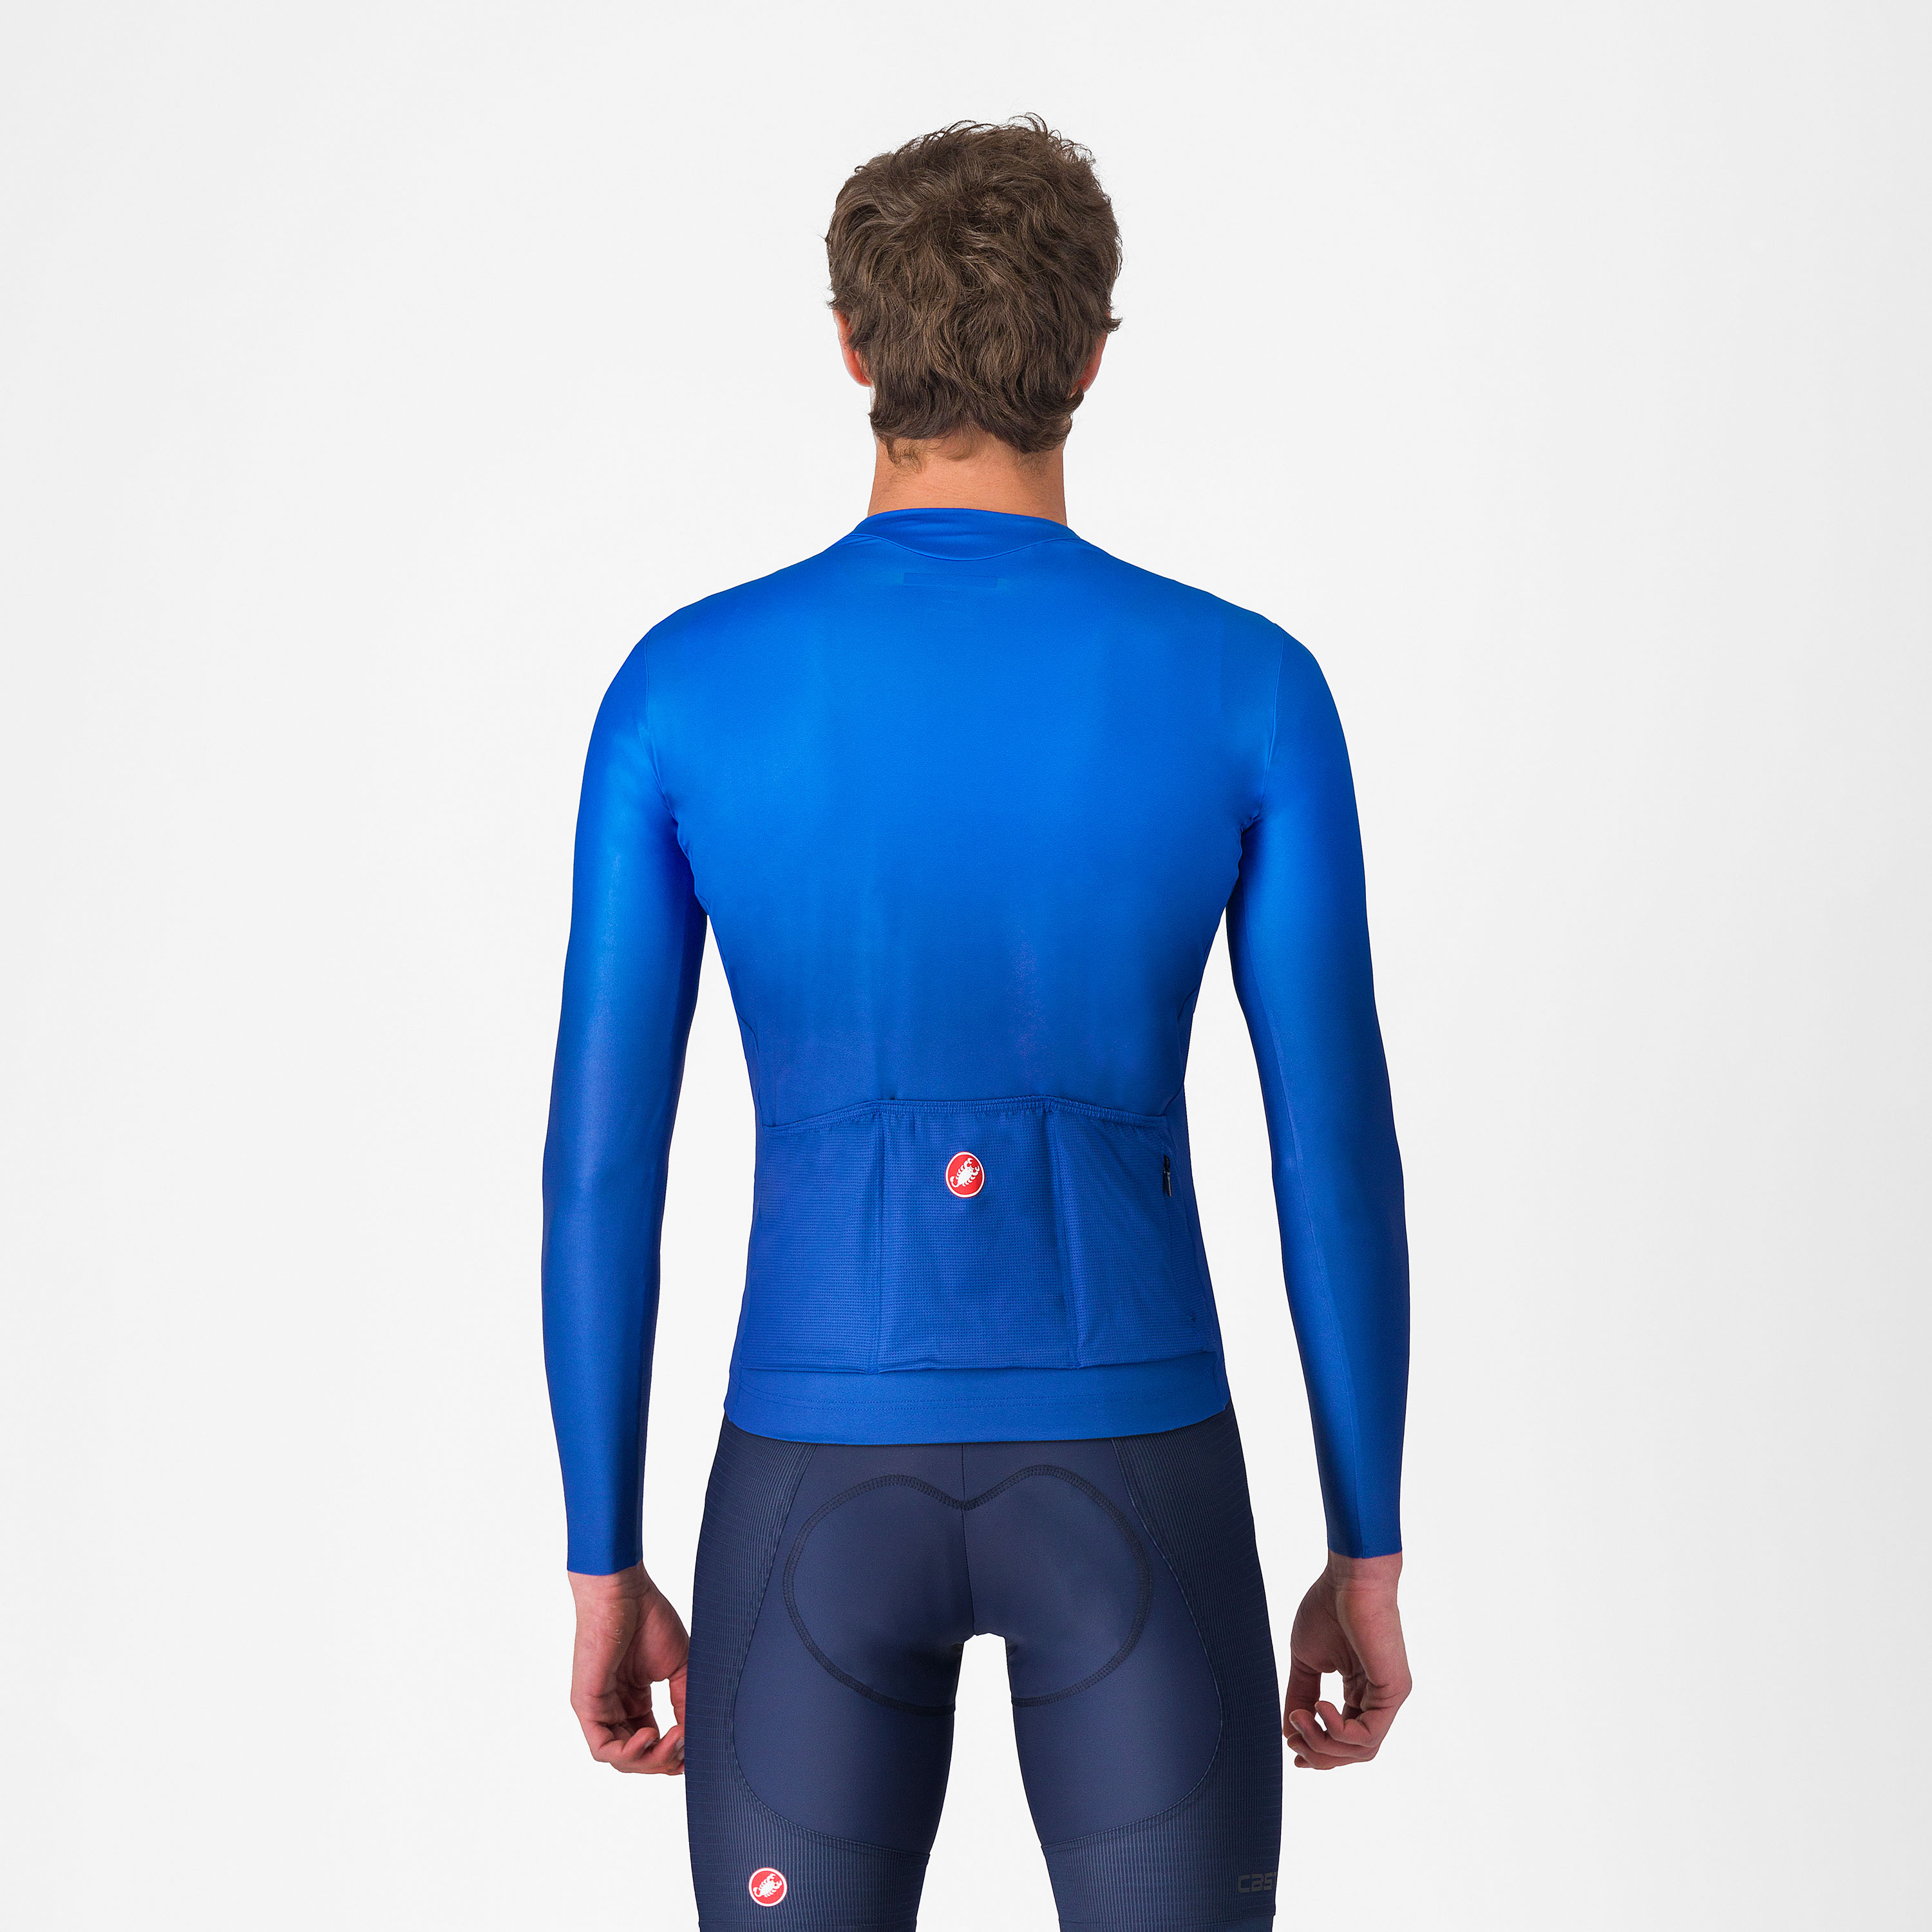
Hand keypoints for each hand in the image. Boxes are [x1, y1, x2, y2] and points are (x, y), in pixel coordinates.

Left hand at [568, 1564, 688, 1774]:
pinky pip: (602, 1748)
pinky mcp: (586, 1706)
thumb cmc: (648, 1618)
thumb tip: (695, 1736)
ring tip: (672, 1742)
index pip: (652, 1744)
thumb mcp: (678, 1667)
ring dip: (650, 1759)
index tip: (694, 1750)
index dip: (673, 1754)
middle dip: (664, 1760)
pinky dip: (628, 1754)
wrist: (624, 1592)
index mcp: (634, 1700)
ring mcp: (599, 1709)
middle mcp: (615, 1708)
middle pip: (638, 1757)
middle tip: (685, 1746)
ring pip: (621, 1758)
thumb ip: (684, 1703)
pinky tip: (650, 1737)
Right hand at [1283, 1550, 1409, 1769]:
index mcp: (1359, 1690)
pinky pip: (1368, 1734)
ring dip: (1323, 1743)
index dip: (1318, 1749)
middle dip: (1319, 1754)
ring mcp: (1388, 1697)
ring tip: (1302, 1717)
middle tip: (1294, 1741)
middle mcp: (1377, 1699)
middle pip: (1354, 1753)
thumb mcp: (1306, 1660)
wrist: (1349, 1576)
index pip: (1345, 1737)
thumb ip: (1300, 1695)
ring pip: (1361, 1750)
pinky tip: (1320, 1708)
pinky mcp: (1393, 1691)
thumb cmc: (1328, 1606)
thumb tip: (1290, 1733)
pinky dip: (1338, 1731)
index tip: (1292, 1746)